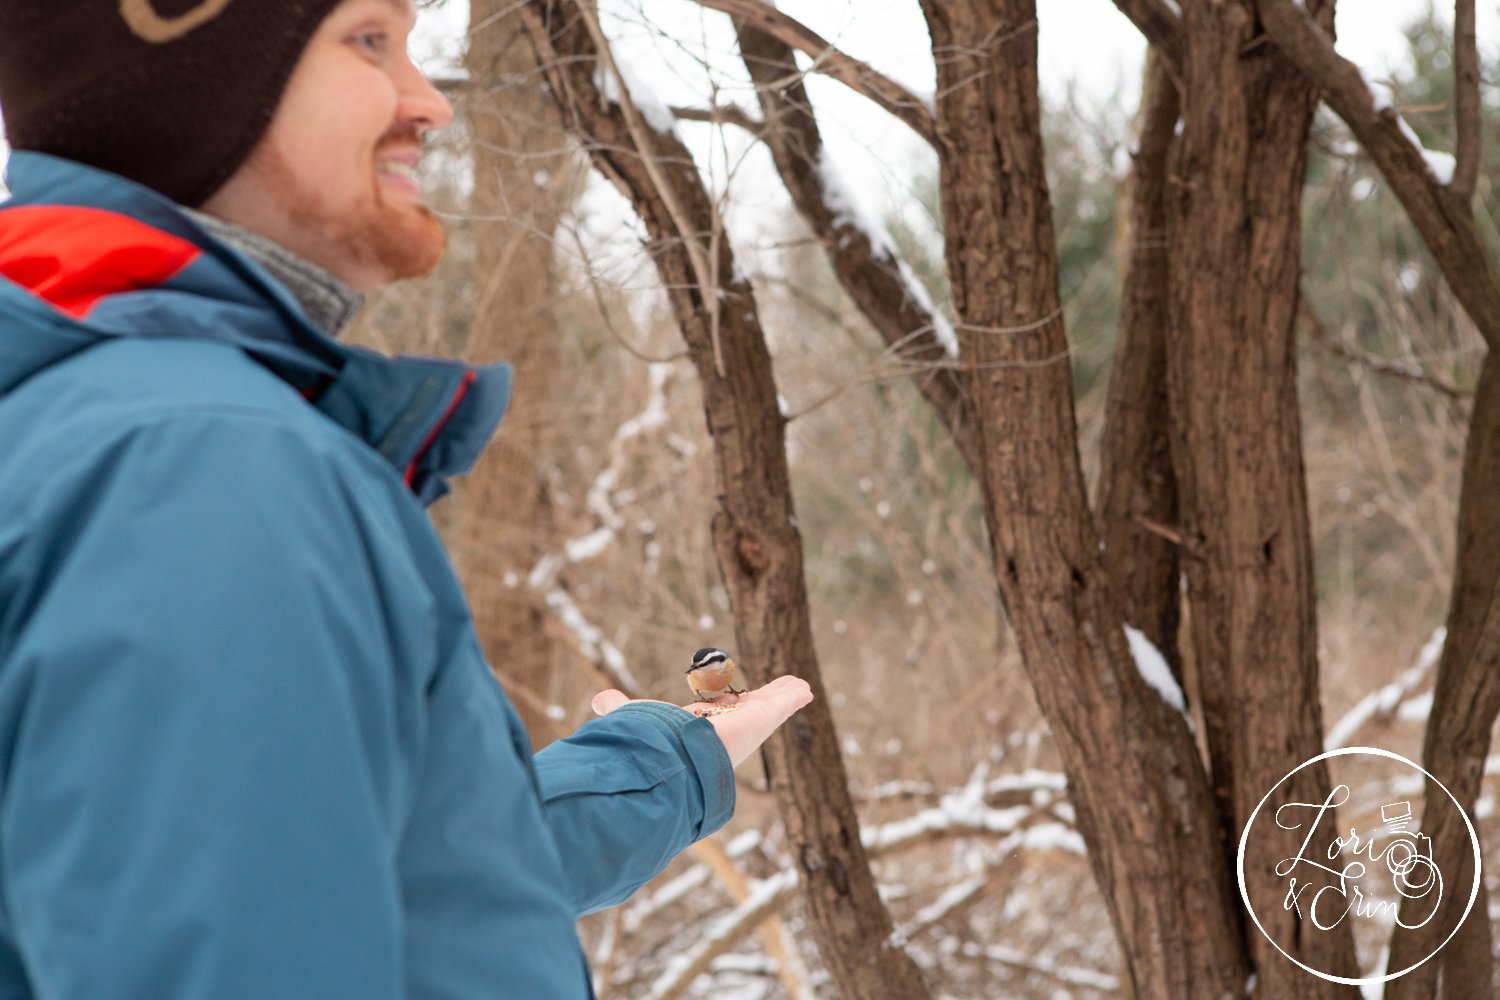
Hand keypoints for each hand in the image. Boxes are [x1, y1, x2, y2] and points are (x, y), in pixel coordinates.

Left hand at [591, 675, 813, 767]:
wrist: (677, 762)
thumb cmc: (656, 743)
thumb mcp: (636, 717)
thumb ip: (621, 709)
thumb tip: (600, 702)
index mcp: (702, 731)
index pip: (718, 715)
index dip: (725, 704)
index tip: (729, 697)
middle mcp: (728, 731)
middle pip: (749, 711)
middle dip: (762, 700)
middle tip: (776, 689)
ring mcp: (749, 725)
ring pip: (770, 708)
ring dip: (783, 696)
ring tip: (799, 685)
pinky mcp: (764, 717)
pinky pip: (785, 704)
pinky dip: (795, 696)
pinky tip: (807, 689)